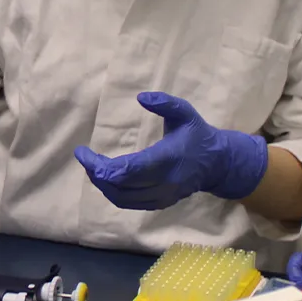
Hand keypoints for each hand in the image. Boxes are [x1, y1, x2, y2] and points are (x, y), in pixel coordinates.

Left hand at [74, 92, 268, 209]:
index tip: (83, 152)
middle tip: (85, 157)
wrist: (218, 164)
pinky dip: (113, 192)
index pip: (126, 170)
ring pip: (121, 198)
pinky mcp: (160, 203)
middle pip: (119, 186)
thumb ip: (164, 102)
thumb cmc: (197, 134)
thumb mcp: (185, 112)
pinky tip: (107, 178)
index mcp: (167, 159)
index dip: (99, 166)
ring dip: (102, 184)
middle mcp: (164, 183)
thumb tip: (140, 97)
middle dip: (96, 173)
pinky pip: (129, 203)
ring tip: (93, 167)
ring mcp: (162, 197)